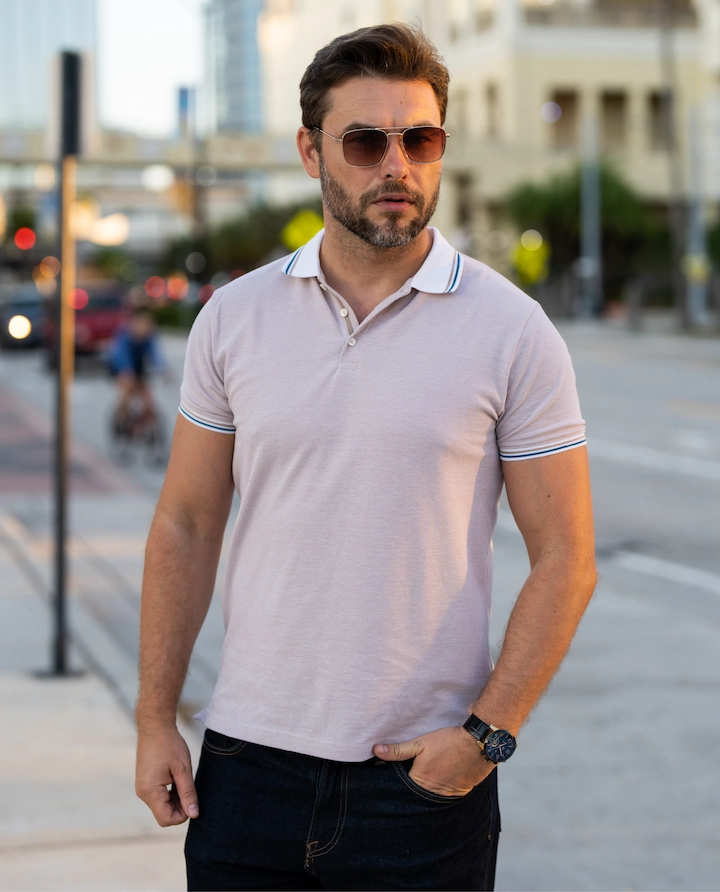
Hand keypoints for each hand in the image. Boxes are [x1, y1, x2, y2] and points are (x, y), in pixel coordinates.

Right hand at [135, 725, 198, 826]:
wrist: (155, 726)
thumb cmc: (169, 745)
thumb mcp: (183, 769)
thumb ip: (188, 793)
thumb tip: (194, 814)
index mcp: (150, 791)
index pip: (166, 819)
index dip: (182, 815)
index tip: (193, 800)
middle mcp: (142, 793)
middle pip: (164, 814)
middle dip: (180, 806)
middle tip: (190, 788)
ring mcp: (142, 788)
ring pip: (162, 805)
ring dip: (175, 799)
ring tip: (184, 779)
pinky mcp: (145, 782)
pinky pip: (158, 796)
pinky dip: (170, 793)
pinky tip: (178, 778)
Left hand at [373, 725, 494, 795]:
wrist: (478, 743)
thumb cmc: (448, 741)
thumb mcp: (420, 743)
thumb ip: (398, 750)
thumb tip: (376, 751)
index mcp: (420, 781)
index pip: (403, 787)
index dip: (399, 780)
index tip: (397, 773)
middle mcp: (433, 793)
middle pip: (417, 794)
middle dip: (414, 787)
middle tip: (416, 774)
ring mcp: (448, 795)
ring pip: (432, 796)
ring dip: (429, 789)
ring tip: (430, 776)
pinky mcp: (461, 793)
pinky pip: (447, 796)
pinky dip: (443, 789)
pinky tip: (443, 778)